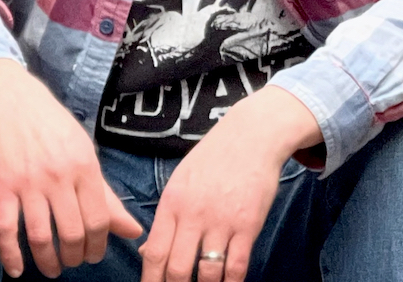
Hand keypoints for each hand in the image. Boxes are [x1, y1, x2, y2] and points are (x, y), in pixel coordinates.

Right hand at [0, 59, 142, 278]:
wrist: (16, 104)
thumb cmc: (56, 127)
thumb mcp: (85, 153)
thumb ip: (106, 194)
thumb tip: (133, 229)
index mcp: (85, 167)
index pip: (98, 218)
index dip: (99, 244)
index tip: (96, 255)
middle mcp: (59, 177)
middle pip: (71, 232)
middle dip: (76, 256)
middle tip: (76, 263)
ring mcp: (29, 184)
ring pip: (40, 236)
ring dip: (47, 261)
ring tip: (54, 269)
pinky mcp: (3, 189)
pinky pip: (6, 231)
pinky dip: (11, 256)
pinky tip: (17, 270)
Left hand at [139, 86, 320, 281]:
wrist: (254, 134)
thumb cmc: (215, 157)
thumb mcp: (181, 180)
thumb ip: (166, 217)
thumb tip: (147, 254)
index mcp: (173, 203)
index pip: (154, 254)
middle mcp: (195, 214)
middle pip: (177, 270)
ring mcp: (223, 220)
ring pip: (207, 274)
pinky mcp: (249, 223)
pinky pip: (237, 266)